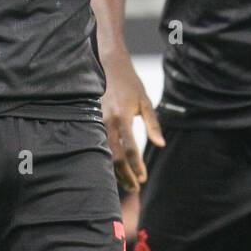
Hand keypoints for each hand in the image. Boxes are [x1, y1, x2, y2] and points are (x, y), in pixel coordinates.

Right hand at [100, 52, 163, 193]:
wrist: (108, 64)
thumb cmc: (129, 83)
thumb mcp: (145, 101)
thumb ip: (153, 124)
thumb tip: (160, 145)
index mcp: (123, 117)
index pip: (131, 150)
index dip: (137, 167)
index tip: (143, 179)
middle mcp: (107, 121)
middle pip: (116, 157)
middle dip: (126, 175)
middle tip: (135, 187)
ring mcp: (96, 121)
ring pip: (104, 153)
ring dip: (115, 170)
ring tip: (126, 181)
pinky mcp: (90, 120)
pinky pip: (97, 144)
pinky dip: (106, 158)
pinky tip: (112, 166)